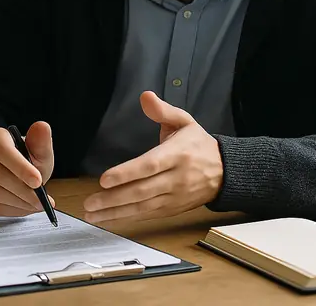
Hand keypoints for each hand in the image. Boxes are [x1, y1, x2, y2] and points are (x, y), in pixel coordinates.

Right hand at [0, 122, 55, 216]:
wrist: (16, 174)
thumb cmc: (27, 161)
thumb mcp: (39, 152)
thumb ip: (41, 142)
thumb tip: (42, 126)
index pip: (1, 149)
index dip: (19, 167)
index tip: (38, 181)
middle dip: (24, 191)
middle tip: (42, 200)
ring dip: (19, 202)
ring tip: (36, 204)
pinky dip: (11, 210)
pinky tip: (24, 208)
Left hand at [82, 91, 222, 222]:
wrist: (225, 172)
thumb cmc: (199, 145)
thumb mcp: (185, 122)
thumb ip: (163, 111)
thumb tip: (145, 97)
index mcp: (177, 155)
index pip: (150, 165)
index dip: (127, 174)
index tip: (104, 179)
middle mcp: (176, 179)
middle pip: (142, 191)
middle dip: (113, 199)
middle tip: (89, 203)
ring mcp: (174, 197)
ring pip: (142, 207)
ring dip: (115, 213)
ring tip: (92, 214)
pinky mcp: (172, 209)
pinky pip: (147, 215)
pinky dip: (127, 219)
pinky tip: (108, 219)